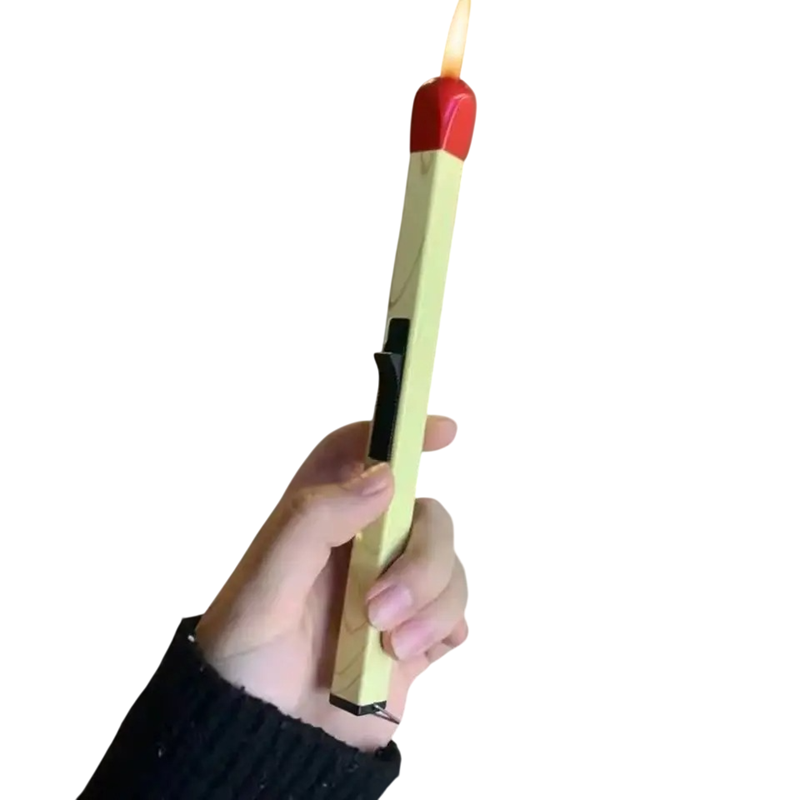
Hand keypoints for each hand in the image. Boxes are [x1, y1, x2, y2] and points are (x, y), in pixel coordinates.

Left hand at [194, 415, 467, 751]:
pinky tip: (407, 651)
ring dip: (430, 603)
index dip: (400, 433)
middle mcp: (362, 547)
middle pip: (426, 515)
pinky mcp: (416, 634)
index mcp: (322, 520)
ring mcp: (394, 590)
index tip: (443, 432)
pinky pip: (457, 613)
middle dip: (421, 558)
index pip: (360, 456)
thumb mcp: (264, 584)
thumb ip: (314, 521)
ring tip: (388, 644)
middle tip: (381, 607)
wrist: (265, 738)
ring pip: (449, 565)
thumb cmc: (246, 654)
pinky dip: (443, 627)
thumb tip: (385, 477)